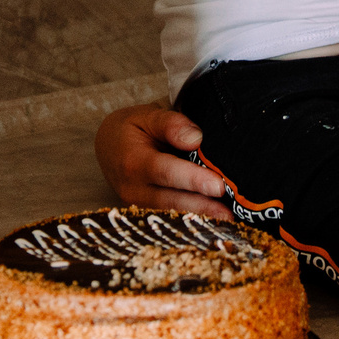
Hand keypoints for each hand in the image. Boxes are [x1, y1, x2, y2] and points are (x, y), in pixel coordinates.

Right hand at [94, 103, 232, 219]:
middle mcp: (133, 189)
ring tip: (229, 222)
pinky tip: (217, 223)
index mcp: (133, 161)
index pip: (165, 171)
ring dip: (201, 219)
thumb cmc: (132, 129)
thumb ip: (171, 124)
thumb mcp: (147, 116)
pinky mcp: (148, 214)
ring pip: (173, 215)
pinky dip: (194, 221)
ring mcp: (139, 206)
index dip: (193, 180)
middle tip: (230, 212)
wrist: (108, 146)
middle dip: (202, 207)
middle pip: (171, 201)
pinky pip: (172, 219)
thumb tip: (196, 138)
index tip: (218, 186)